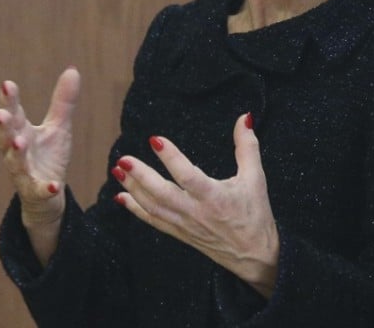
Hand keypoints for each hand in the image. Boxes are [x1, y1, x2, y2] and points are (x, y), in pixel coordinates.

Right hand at [0, 66, 78, 227]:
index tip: (7, 84)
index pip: (13, 114)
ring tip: (18, 141)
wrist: (48, 194)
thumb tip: (72, 68)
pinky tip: (55, 185)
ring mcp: (24, 173)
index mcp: (21, 132)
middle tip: (1, 113)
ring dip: (15, 152)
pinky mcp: (36, 192)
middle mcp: (17, 152)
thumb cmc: (48, 156)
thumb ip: (62, 101)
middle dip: (3, 125)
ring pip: (15, 163)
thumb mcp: (58, 126)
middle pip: (6, 137)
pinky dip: (46, 188)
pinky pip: (40, 191)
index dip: (9, 100)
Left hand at [113, 113, 279, 297]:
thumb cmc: (255, 214)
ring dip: (133, 189)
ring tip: (118, 170)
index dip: (170, 157)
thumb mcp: (255, 178)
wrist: (254, 255)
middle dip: (140, 176)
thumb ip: (247, 146)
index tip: (154, 139)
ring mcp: (185, 224)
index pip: (187, 175)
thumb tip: (243, 118)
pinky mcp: (180, 233)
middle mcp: (196, 212)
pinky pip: (153, 221)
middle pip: (161, 194)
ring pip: (153, 207)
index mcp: (214, 197)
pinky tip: (121, 197)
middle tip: (123, 159)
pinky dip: (136, 209)